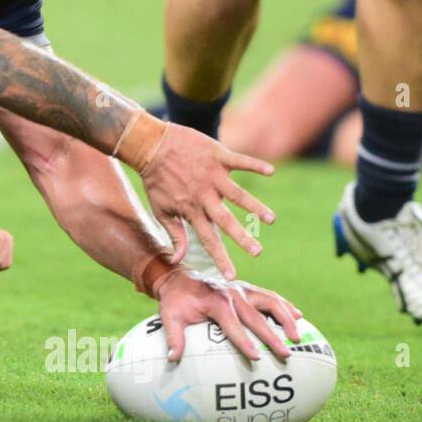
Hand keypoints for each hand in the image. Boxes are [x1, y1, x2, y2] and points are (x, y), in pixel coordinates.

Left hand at [138, 124, 274, 279]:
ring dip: (255, 206)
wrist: (150, 145)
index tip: (231, 276)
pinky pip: (240, 161)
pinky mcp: (217, 155)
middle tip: (258, 251)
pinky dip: (255, 165)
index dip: (219, 258)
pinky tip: (271, 172)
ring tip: (271, 219)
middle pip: (225, 220)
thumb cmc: (156, 180)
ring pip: (237, 194)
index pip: (207, 239)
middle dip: (241, 237)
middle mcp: (203, 195)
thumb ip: (175, 235)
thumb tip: (177, 261)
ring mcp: (212, 175)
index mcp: (191, 210)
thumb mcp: (160, 210)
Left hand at [155, 270, 302, 361]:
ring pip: (270, 301)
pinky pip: (270, 296)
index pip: (233, 324)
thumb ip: (173, 336)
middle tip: (286, 353)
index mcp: (215, 301)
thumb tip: (172, 358)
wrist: (178, 278)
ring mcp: (242, 288)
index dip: (244, 341)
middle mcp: (232, 293)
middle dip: (272, 336)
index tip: (256, 357)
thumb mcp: (169, 316)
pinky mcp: (247, 288)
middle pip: (257, 316)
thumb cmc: (175, 301)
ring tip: (298, 337)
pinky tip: (299, 316)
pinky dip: (285, 305)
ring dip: (286, 318)